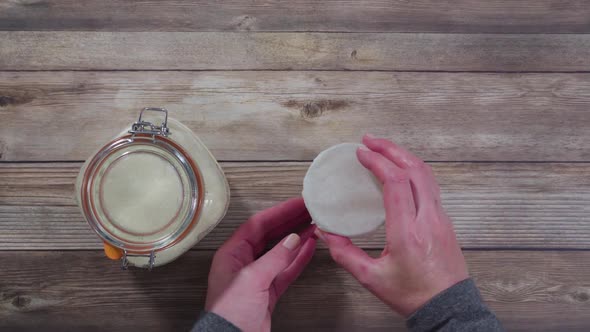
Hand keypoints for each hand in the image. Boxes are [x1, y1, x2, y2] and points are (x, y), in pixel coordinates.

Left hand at [205, 197, 316, 331]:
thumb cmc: (228, 313)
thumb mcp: (252, 279)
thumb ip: (274, 257)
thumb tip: (292, 239)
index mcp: (232, 253)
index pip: (258, 224)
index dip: (279, 212)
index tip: (297, 204)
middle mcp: (243, 262)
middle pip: (270, 234)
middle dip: (290, 222)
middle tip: (308, 210)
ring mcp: (257, 277)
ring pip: (280, 251)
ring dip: (297, 238)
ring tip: (314, 225)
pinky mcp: (268, 291)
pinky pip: (286, 269)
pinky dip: (298, 259)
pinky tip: (309, 248)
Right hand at [315, 135, 467, 316]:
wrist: (448, 307)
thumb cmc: (413, 294)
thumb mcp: (371, 278)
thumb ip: (344, 254)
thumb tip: (326, 232)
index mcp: (407, 232)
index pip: (395, 183)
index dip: (378, 162)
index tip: (361, 153)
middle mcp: (427, 219)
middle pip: (414, 169)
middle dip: (391, 148)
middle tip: (369, 140)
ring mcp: (440, 217)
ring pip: (426, 174)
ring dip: (404, 156)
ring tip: (384, 149)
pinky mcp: (444, 220)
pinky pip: (430, 184)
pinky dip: (414, 169)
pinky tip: (401, 170)